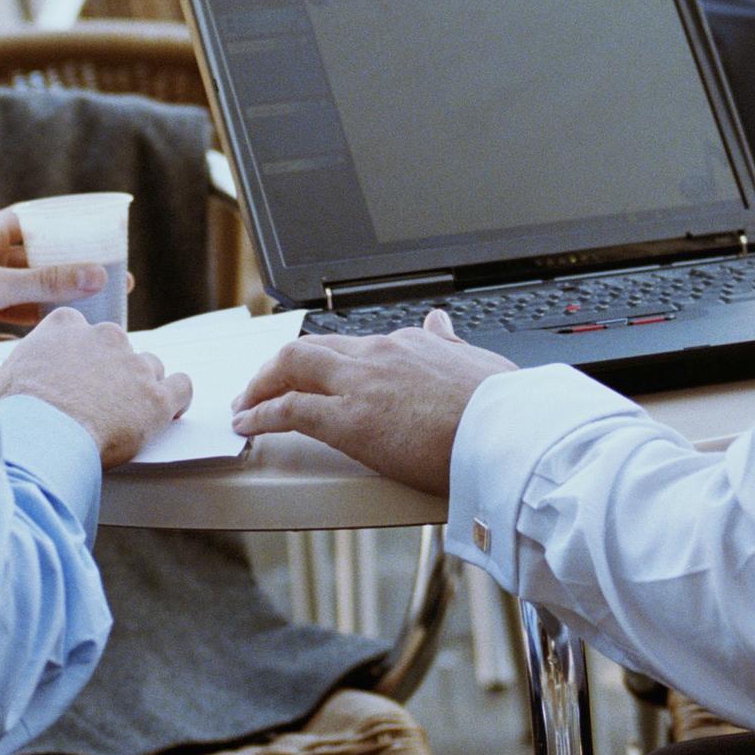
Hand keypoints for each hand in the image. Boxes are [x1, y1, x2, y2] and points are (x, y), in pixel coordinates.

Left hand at [0, 207, 126, 329]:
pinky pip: (10, 325)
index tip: (90, 233)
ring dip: (54, 303)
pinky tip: (58, 338)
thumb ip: (46, 282)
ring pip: (24, 296)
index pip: (24, 223)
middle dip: (67, 271)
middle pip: (32, 264)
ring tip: (93, 311)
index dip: (56, 226)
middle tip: (109, 279)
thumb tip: (99, 275)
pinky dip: (33, 330)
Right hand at [0, 309, 189, 464]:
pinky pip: (182, 387)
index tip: (76, 373)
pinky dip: (176, 400)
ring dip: (140, 387)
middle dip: (110, 370)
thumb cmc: (16, 414)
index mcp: (65, 327)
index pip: (80, 328)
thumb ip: (1, 374)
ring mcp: (134, 365)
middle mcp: (104, 337)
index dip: (79, 353)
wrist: (45, 439)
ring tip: (126, 415)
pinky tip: (168, 413)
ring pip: (149, 367)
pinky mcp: (157, 396)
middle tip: (96, 401)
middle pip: (117, 347)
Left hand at [231, 310, 514, 494]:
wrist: (508, 431)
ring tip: (246, 402)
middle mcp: (380, 354)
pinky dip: (261, 415)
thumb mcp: (477, 362)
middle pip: (314, 349)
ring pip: (293, 369)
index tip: (316, 371)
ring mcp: (361, 384)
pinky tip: (248, 425)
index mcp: (412, 343)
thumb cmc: (504, 410)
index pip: (355, 344)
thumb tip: (439, 322)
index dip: (328, 359)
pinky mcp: (349, 420)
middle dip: (281, 367)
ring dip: (262, 384)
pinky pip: (290, 411)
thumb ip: (449, 344)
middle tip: (263, 383)